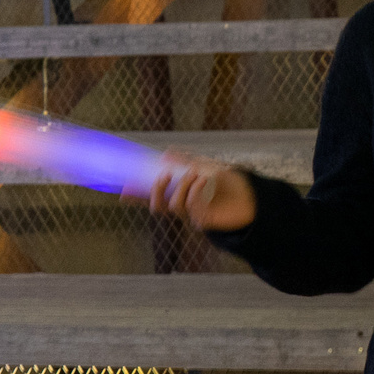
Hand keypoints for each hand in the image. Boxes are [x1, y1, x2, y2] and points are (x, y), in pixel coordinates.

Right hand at [135, 153, 256, 231]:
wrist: (251, 195)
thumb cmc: (227, 182)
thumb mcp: (205, 166)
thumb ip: (186, 161)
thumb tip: (167, 153)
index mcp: (179, 194)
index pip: (153, 196)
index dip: (136, 195)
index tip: (123, 191)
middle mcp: (182, 207)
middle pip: (157, 206)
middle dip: (154, 190)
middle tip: (164, 174)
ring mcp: (192, 215)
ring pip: (173, 205)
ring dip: (181, 186)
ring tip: (194, 172)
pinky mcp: (204, 220)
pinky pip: (191, 207)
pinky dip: (194, 189)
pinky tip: (203, 179)